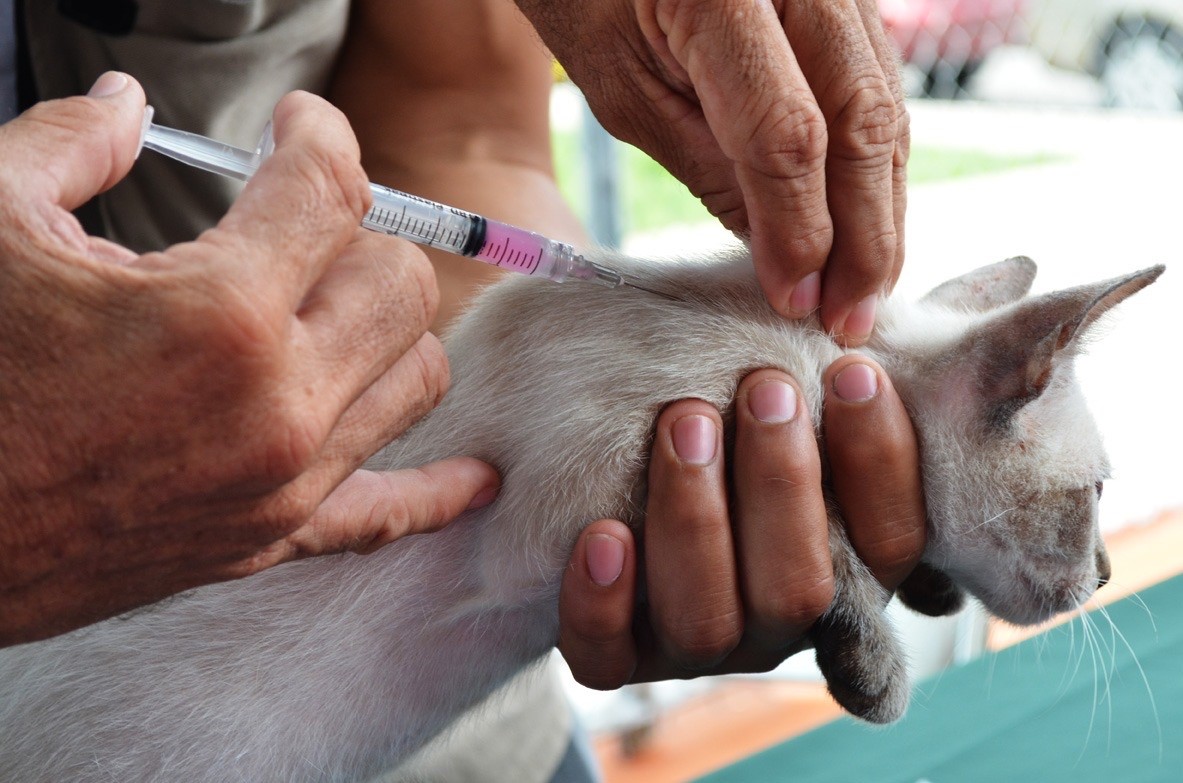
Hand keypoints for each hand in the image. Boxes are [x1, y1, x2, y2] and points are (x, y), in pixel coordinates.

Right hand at [0, 75, 499, 645]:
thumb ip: (72, 142)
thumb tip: (127, 104)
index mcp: (220, 312)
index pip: (332, 191)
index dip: (319, 134)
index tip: (298, 126)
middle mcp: (279, 403)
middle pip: (400, 283)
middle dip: (355, 235)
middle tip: (296, 226)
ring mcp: (284, 483)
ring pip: (418, 378)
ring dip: (387, 327)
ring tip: (327, 305)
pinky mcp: (267, 540)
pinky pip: (390, 515)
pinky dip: (438, 490)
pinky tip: (475, 477)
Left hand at [516, 0, 907, 343]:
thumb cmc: (590, 0)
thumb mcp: (625, 90)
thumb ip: (708, 167)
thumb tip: (783, 258)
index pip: (786, 135)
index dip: (798, 230)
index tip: (793, 302)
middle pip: (860, 122)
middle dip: (864, 236)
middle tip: (851, 320)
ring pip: (887, 108)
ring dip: (882, 208)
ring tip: (864, 290)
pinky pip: (880, 86)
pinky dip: (876, 164)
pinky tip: (866, 223)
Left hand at [557, 360, 923, 686]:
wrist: (612, 474)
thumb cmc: (723, 420)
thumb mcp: (780, 402)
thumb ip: (827, 388)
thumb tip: (898, 319)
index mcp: (843, 567)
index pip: (892, 541)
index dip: (881, 462)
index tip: (849, 370)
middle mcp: (775, 621)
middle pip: (800, 589)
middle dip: (783, 483)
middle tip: (762, 387)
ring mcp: (694, 646)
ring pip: (706, 623)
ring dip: (697, 521)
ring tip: (684, 422)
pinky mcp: (616, 656)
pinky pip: (606, 658)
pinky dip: (601, 602)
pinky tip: (601, 535)